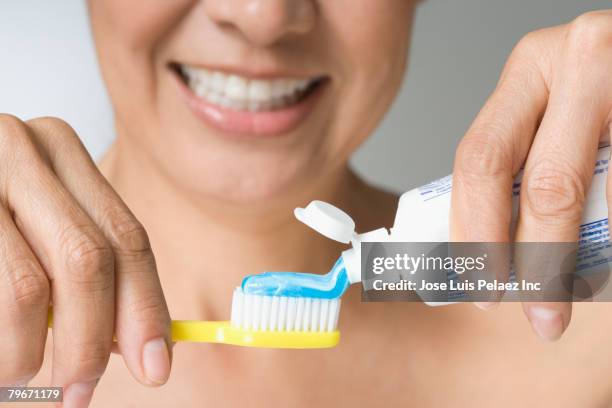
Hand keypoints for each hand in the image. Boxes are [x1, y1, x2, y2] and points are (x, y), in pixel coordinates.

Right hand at [0, 116, 171, 404]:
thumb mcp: (45, 223)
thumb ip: (90, 269)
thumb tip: (145, 346)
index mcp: (62, 152)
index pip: (126, 237)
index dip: (146, 308)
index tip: (155, 367)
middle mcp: (20, 151)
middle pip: (87, 260)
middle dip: (91, 341)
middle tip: (80, 394)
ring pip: (27, 290)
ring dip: (28, 353)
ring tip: (19, 375)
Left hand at [450, 11, 611, 340]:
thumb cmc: (606, 90)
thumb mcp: (558, 107)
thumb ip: (528, 156)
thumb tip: (491, 245)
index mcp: (530, 69)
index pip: (480, 160)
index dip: (474, 231)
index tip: (476, 284)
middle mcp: (576, 62)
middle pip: (539, 183)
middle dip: (531, 258)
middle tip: (530, 308)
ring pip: (596, 195)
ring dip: (575, 257)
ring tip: (571, 297)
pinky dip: (609, 231)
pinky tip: (605, 264)